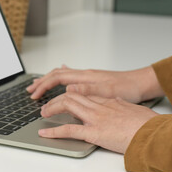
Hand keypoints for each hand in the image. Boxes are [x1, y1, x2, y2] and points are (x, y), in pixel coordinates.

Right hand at [26, 65, 163, 102]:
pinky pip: (71, 76)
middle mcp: (85, 74)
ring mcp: (88, 76)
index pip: (57, 79)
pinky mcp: (93, 80)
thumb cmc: (128, 88)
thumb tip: (68, 89)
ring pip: (62, 75)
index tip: (34, 97)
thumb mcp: (108, 92)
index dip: (43, 87)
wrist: (142, 83)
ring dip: (48, 80)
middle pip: (56, 75)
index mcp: (85, 77)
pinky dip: (60, 78)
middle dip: (41, 83)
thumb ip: (87, 90)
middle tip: (29, 91)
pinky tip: (62, 81)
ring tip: (39, 86)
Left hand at [38, 92, 158, 153]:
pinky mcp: (94, 132)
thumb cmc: (150, 125)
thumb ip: (124, 107)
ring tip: (43, 113)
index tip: (65, 97)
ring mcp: (96, 118)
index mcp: (110, 101)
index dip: (72, 95)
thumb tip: (120, 105)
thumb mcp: (135, 110)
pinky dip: (54, 131)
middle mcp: (100, 106)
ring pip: (67, 105)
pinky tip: (45, 133)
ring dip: (51, 108)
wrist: (156, 133)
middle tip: (48, 105)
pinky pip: (69, 130)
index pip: (85, 94)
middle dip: (57, 99)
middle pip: (72, 95)